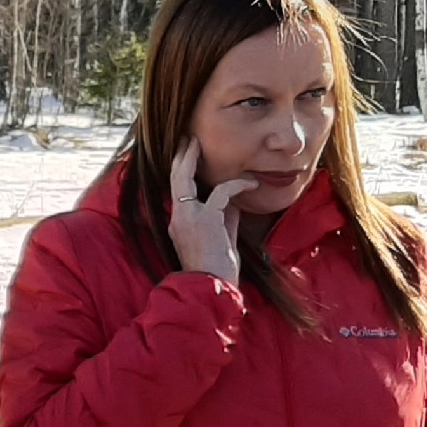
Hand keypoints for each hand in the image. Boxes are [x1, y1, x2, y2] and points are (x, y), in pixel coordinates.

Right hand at [169, 139, 254, 281]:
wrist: (211, 286)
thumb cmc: (217, 269)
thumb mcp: (221, 239)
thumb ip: (224, 218)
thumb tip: (232, 200)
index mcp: (179, 222)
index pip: (177, 190)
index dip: (182, 170)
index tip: (186, 154)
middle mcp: (178, 217)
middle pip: (175, 178)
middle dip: (181, 156)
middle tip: (187, 139)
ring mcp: (188, 217)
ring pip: (185, 178)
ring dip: (194, 159)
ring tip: (199, 144)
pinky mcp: (206, 219)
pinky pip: (222, 193)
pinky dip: (238, 185)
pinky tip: (251, 182)